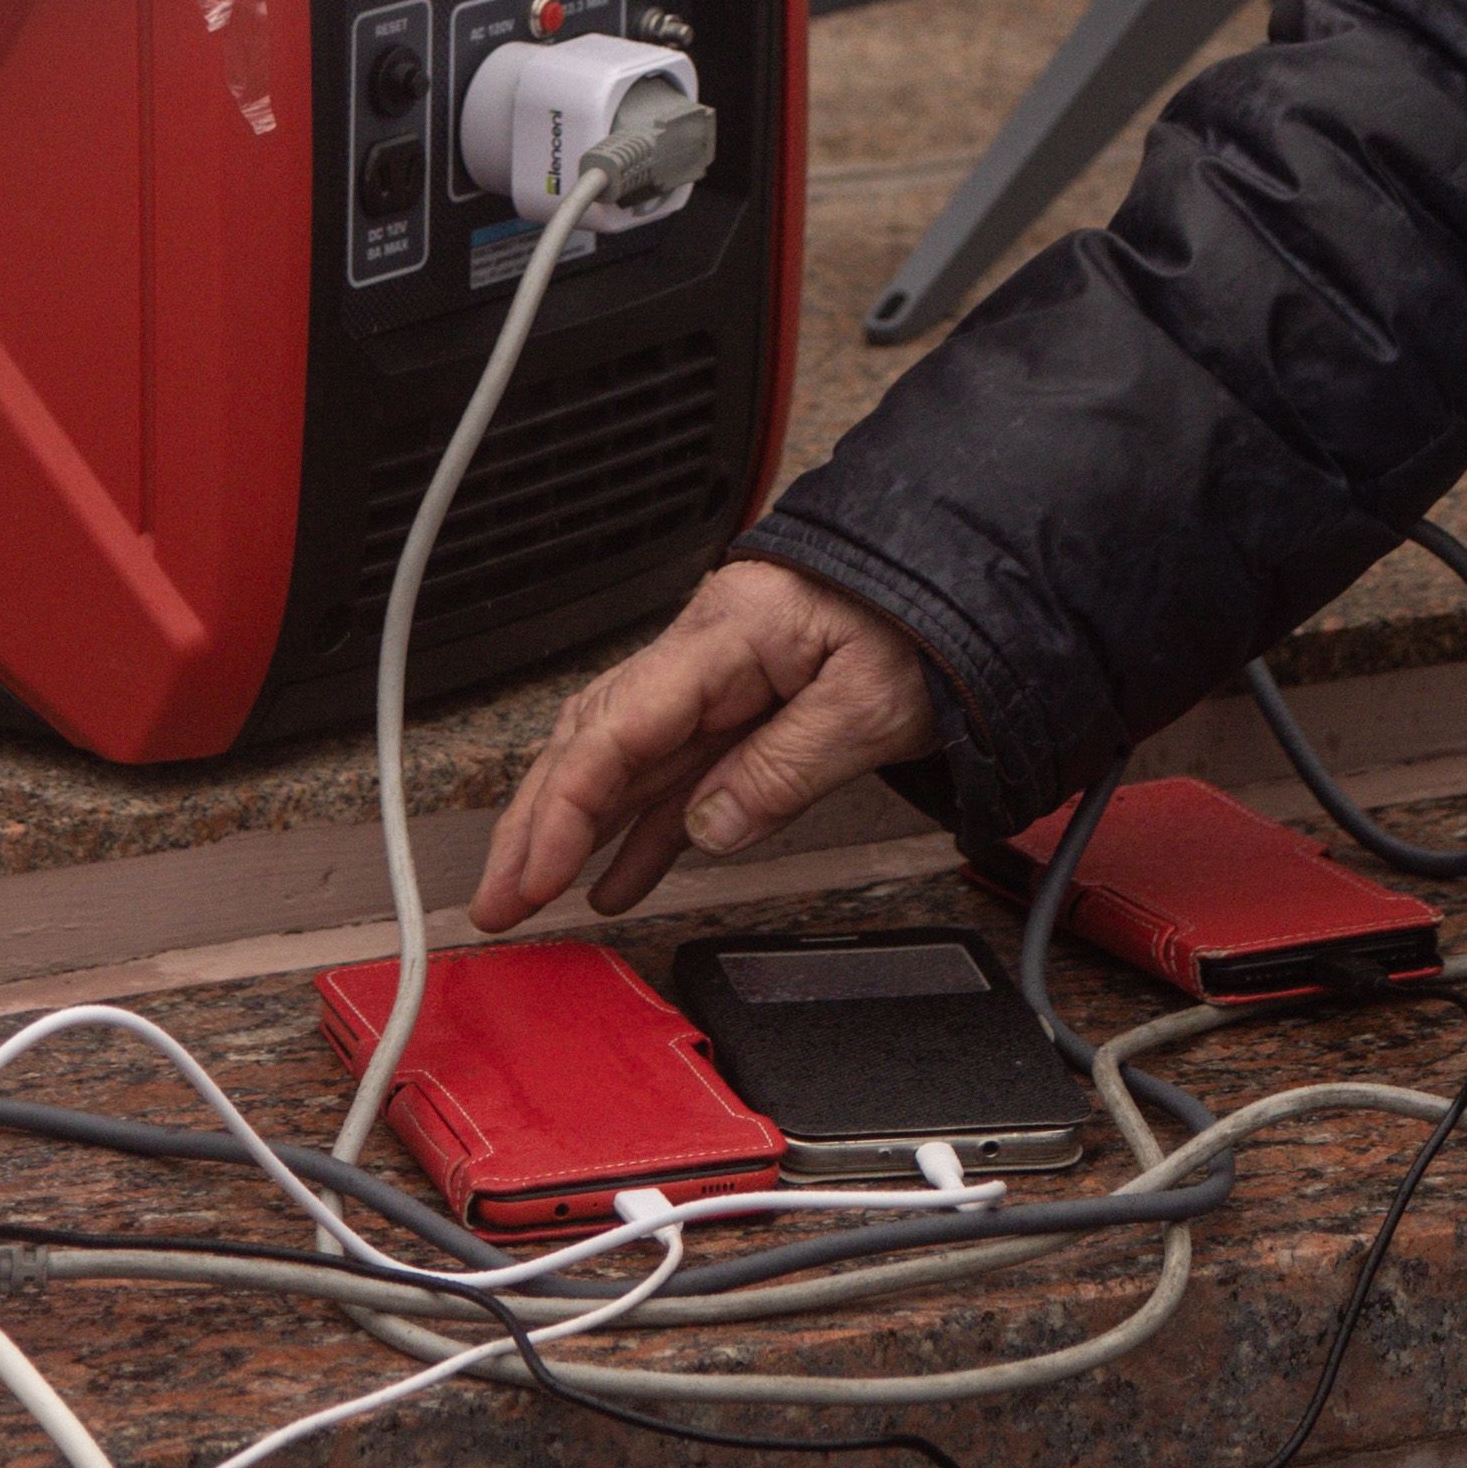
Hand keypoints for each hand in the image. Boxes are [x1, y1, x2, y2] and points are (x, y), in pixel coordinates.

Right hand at [473, 558, 940, 930]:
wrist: (970, 567)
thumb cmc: (930, 614)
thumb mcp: (875, 701)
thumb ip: (787, 768)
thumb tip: (711, 828)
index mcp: (728, 634)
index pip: (619, 729)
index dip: (565, 810)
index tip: (532, 875)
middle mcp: (708, 652)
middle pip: (595, 742)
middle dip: (536, 825)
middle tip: (496, 899)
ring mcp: (722, 679)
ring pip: (624, 760)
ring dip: (575, 830)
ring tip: (533, 896)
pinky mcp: (746, 704)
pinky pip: (677, 771)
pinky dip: (644, 827)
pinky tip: (619, 877)